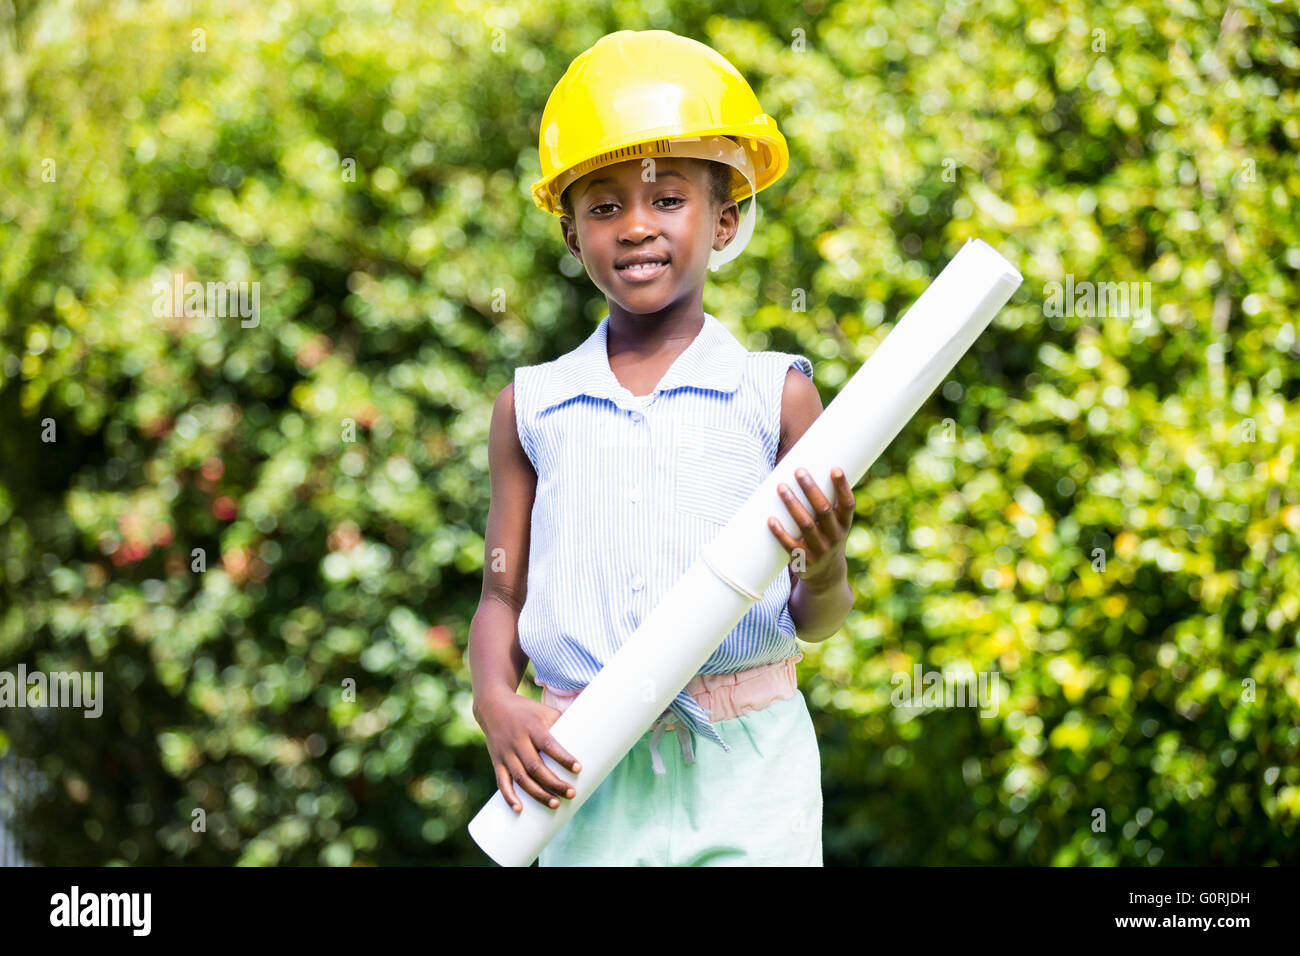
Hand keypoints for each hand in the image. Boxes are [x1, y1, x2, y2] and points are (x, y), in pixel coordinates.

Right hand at [474, 691, 581, 812]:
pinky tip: (519, 809)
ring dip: (537, 794)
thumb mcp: (544, 711)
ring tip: (555, 804)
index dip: (563, 758)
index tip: (578, 769)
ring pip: (521, 778)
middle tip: (571, 793)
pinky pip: (502, 782)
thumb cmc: (527, 711)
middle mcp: (518, 741)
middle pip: (535, 766)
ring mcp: (506, 753)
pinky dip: (509, 797)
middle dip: (554, 783)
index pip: (549, 744)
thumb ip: (562, 724)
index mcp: (532, 727)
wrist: (493, 706)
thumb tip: (589, 737)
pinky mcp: (497, 761)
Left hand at [768, 466, 854, 589]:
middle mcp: (835, 537)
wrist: (826, 576)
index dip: (842, 487)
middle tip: (799, 471)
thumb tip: (804, 468)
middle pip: (823, 510)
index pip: (847, 504)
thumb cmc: (825, 537)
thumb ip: (825, 502)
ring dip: (793, 504)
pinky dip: (780, 532)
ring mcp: (820, 550)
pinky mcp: (804, 561)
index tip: (835, 468)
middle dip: (811, 489)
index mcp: (844, 524)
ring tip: (781, 487)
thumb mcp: (834, 524)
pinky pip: (790, 545)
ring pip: (806, 524)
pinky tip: (770, 520)